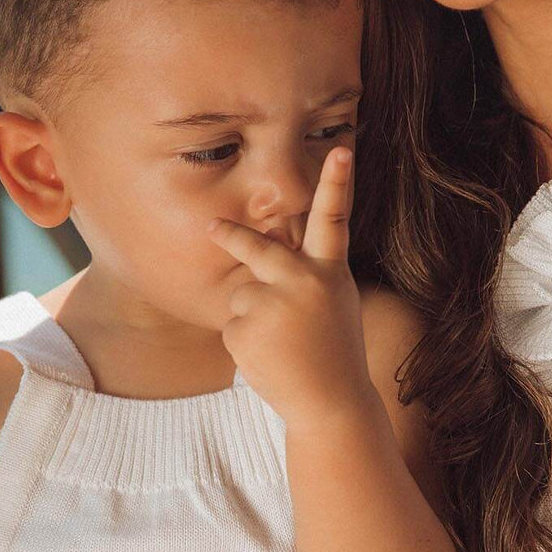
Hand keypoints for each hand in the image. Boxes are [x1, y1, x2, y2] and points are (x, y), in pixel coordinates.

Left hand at [209, 147, 375, 428]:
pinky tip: (270, 358)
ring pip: (243, 295)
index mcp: (329, 272)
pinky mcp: (245, 330)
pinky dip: (245, 342)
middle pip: (258, 249)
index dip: (337, 182)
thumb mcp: (333, 303)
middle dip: (232, 237)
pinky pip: (233, 325)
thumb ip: (308, 274)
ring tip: (282, 344)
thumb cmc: (333, 350)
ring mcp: (271, 305)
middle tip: (211, 226)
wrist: (330, 402)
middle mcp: (302, 282)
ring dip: (253, 317)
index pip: (333, 219)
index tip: (340, 149)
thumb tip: (266, 252)